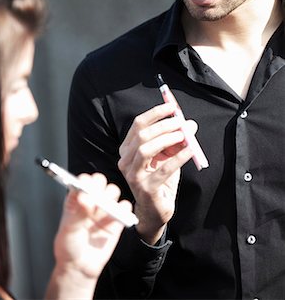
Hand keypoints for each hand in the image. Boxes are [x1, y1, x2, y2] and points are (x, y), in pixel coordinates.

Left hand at [45, 173, 131, 298]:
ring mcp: (104, 209)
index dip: (86, 180)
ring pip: (113, 191)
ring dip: (110, 196)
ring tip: (103, 209)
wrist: (80, 267)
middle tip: (96, 196)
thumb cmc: (69, 247)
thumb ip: (78, 213)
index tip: (85, 185)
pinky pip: (125, 207)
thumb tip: (85, 197)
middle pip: (100, 181)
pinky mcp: (116, 219)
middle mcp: (91, 200)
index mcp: (76, 199)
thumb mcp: (69, 230)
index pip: (83, 181)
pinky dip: (123, 208)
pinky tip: (116, 215)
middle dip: (100, 185)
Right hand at [118, 103, 196, 244]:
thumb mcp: (166, 156)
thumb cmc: (160, 179)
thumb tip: (189, 123)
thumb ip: (174, 140)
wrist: (155, 210)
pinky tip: (190, 150)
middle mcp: (125, 160)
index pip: (138, 124)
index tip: (172, 106)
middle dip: (163, 125)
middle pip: (142, 135)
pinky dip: (178, 157)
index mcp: (127, 149)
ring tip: (184, 135)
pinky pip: (163, 169)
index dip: (155, 113)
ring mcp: (133, 175)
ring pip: (146, 149)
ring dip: (167, 138)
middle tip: (181, 122)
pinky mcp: (145, 189)